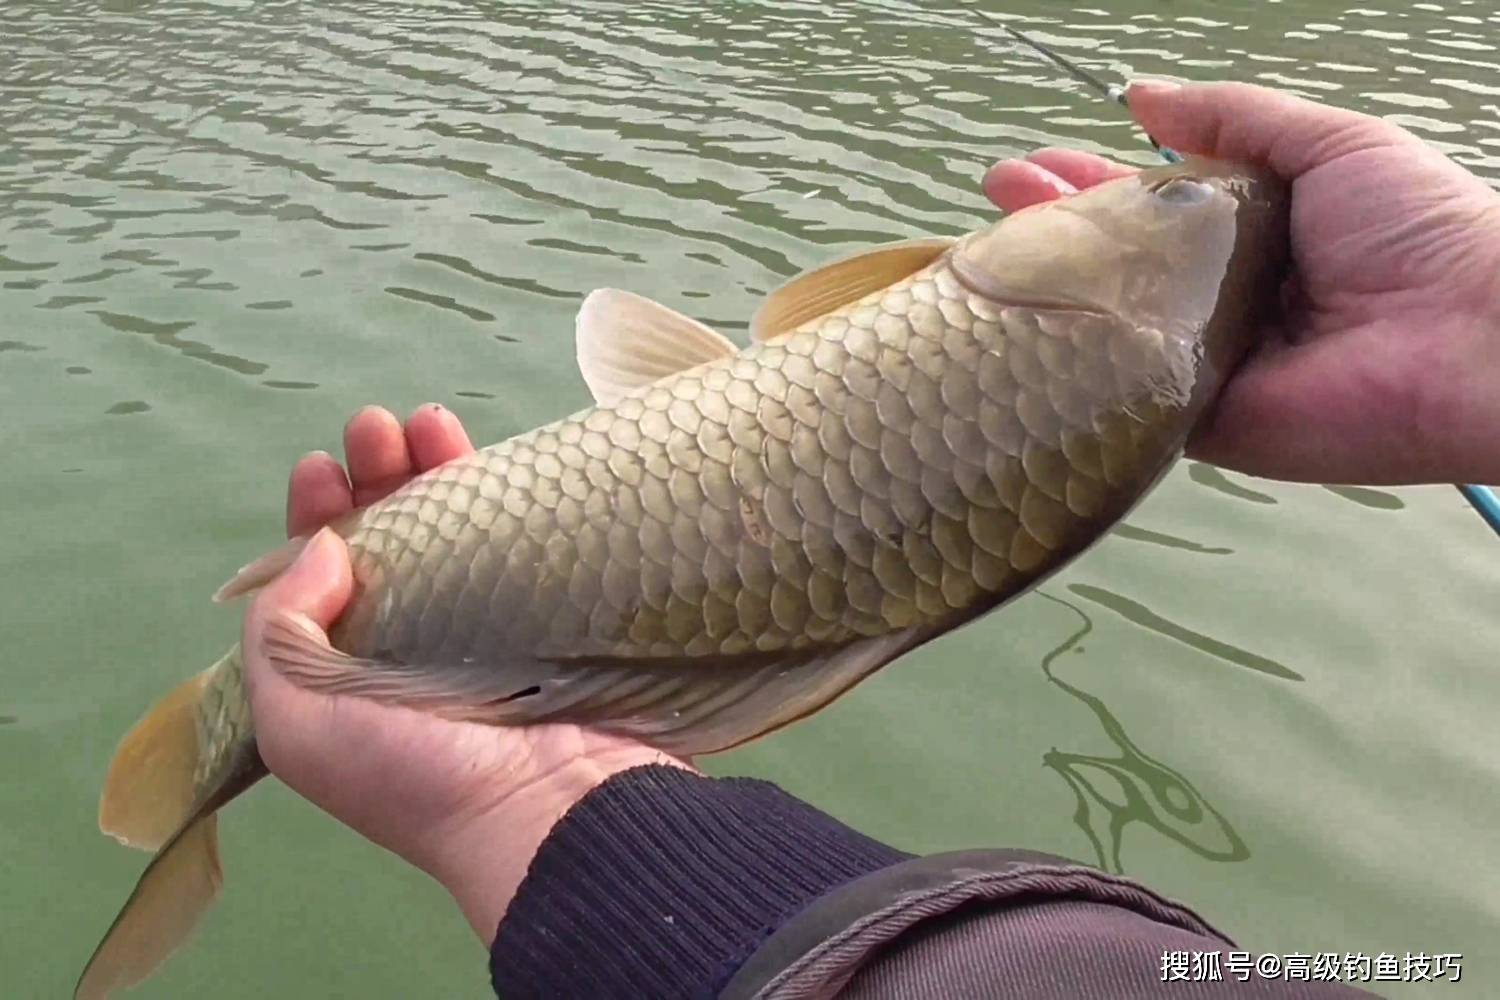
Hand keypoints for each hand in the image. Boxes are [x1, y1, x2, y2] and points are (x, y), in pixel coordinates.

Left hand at [240, 404, 689, 942]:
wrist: (546, 808)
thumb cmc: (412, 774)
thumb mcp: (297, 719)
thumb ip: (278, 626)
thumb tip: (325, 546)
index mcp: (349, 675)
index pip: (322, 580)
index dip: (316, 517)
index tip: (319, 467)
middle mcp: (414, 646)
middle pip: (391, 539)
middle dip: (375, 476)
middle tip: (373, 429)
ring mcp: (489, 626)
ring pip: (456, 528)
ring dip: (434, 468)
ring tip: (424, 420)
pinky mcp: (553, 610)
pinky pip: (523, 536)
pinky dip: (504, 490)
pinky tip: (489, 452)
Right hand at [983, 81, 1499, 485]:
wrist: (1468, 336)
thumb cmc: (1418, 228)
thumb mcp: (1328, 143)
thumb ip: (1234, 118)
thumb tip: (1139, 94)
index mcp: (1247, 233)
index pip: (1145, 205)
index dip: (1085, 183)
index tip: (1025, 168)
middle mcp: (1215, 299)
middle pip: (1113, 264)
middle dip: (1049, 229)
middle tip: (994, 197)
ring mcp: (1199, 363)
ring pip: (1105, 328)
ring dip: (1046, 294)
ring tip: (984, 255)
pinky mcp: (1195, 420)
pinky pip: (1121, 395)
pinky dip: (1071, 368)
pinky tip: (1018, 336)